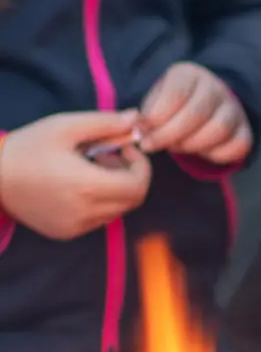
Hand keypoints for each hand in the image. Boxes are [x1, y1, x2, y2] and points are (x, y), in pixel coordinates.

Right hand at [0, 111, 150, 239]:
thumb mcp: (66, 126)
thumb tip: (137, 120)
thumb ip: (106, 123)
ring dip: (114, 189)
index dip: (141, 166)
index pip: (138, 186)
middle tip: (108, 156)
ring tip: (90, 168)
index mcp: (87, 186)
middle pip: (132, 200)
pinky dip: (99, 202)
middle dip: (130, 176)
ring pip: (116, 211)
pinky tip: (77, 185)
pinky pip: (97, 220)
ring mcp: (74, 227)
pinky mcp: (64, 232)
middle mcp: (84, 212)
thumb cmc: (29, 146)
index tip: (125, 148)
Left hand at [138, 64, 252, 162]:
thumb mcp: (155, 100)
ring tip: (176, 146)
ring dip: (191, 145)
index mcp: (190, 75)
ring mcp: (234, 109)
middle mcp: (216, 88)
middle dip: (169, 135)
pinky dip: (215, 154)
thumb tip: (139, 129)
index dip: (157, 117)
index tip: (142, 132)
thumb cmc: (172, 105)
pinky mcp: (245, 130)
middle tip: (152, 146)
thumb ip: (146, 114)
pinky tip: (199, 151)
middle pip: (197, 113)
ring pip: (219, 129)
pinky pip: (236, 146)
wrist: (204, 105)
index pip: (176, 93)